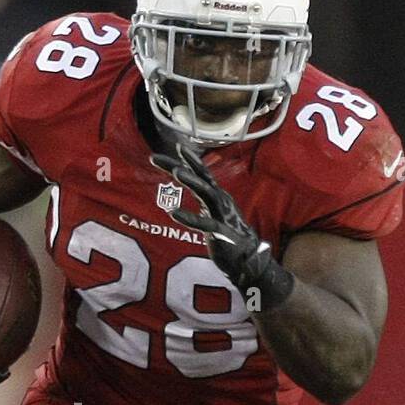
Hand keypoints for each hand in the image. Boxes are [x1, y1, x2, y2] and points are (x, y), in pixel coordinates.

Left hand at [151, 144, 294, 310]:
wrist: (248, 259)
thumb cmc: (229, 234)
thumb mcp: (213, 212)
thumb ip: (203, 198)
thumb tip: (193, 188)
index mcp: (217, 195)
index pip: (201, 173)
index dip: (189, 159)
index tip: (176, 146)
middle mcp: (220, 200)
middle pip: (199, 177)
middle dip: (178, 165)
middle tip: (155, 157)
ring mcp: (221, 214)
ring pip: (206, 192)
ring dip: (191, 181)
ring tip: (176, 172)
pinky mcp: (221, 231)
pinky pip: (204, 223)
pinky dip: (189, 217)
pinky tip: (173, 213)